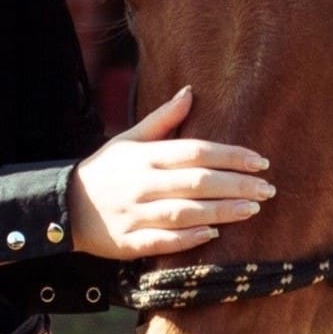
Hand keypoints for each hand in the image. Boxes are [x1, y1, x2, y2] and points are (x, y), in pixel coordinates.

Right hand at [68, 85, 273, 259]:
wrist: (64, 206)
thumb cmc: (105, 171)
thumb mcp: (128, 139)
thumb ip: (162, 119)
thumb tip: (190, 92)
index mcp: (145, 156)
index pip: (195, 151)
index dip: (230, 156)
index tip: (260, 162)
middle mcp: (141, 183)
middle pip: (196, 182)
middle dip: (235, 185)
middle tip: (268, 189)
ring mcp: (134, 214)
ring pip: (184, 212)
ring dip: (220, 211)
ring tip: (251, 210)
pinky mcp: (128, 241)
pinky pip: (162, 241)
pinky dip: (188, 238)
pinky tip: (213, 235)